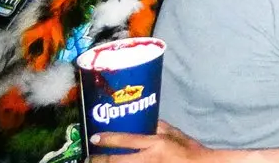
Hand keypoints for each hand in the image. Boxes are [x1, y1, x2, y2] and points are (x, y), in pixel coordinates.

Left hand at [90, 122, 207, 161]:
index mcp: (156, 143)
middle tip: (88, 159)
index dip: (107, 140)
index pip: (126, 140)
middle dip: (99, 161)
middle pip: (116, 161)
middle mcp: (149, 158)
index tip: (94, 138)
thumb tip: (147, 120)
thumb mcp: (176, 134)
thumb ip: (160, 127)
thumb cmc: (190, 150)